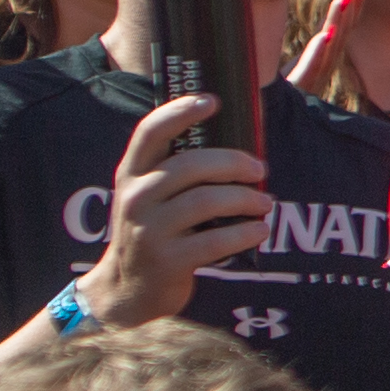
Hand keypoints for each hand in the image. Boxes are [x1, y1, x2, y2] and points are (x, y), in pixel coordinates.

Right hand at [82, 88, 273, 326]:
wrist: (125, 290)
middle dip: (234, 163)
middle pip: (191, 165)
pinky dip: (245, 232)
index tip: (213, 100)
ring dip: (246, 198)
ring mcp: (148, 230)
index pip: (151, 131)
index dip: (180, 111)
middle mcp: (135, 197)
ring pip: (206, 201)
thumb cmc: (150, 231)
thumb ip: (177, 171)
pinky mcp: (167, 261)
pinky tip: (259, 229)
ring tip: (264, 203)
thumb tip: (237, 148)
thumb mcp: (149, 196)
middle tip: (259, 168)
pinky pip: (216, 240)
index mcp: (131, 173)